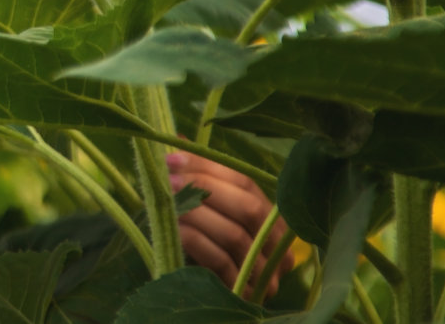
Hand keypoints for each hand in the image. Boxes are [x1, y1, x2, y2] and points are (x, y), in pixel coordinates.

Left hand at [170, 151, 292, 299]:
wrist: (206, 302)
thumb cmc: (206, 244)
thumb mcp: (206, 210)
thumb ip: (200, 179)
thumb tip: (176, 142)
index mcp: (271, 216)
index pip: (245, 183)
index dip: (208, 166)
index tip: (173, 157)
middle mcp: (276, 243)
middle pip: (247, 207)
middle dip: (205, 188)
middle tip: (170, 179)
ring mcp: (265, 271)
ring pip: (234, 234)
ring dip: (197, 213)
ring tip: (168, 200)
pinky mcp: (245, 292)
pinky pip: (221, 262)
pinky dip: (196, 241)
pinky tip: (175, 228)